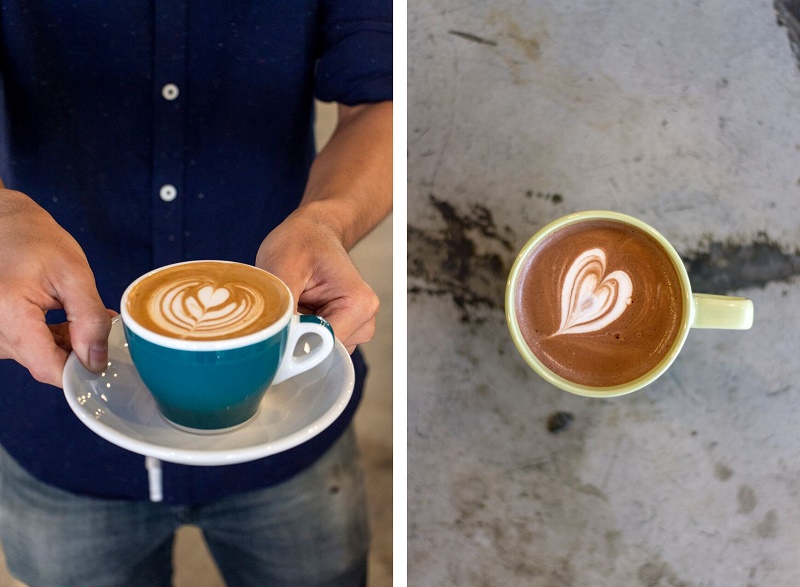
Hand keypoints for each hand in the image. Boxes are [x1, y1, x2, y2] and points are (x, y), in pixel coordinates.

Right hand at [0, 189, 111, 386]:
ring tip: (84, 313)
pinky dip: (52, 337)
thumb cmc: (33, 240)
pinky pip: (30, 347)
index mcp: (8, 316)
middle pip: (45, 364)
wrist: (3, 223)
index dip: (82, 370)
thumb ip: (88, 319)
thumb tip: (96, 361)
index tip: (108, 357)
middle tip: (103, 323)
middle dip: (79, 350)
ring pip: (39, 357)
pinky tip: (68, 318)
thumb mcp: (73, 273)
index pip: (49, 369)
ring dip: (67, 343)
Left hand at [255, 206, 379, 353]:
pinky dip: (302, 332)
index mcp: (359, 305)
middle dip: (296, 337)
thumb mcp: (283, 267)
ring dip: (298, 334)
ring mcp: (355, 327)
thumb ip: (281, 307)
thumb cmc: (301, 241)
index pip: (325, 346)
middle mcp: (364, 320)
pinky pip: (317, 344)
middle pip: (323, 353)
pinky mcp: (343, 329)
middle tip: (283, 306)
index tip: (274, 327)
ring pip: (319, 352)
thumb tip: (276, 343)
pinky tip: (299, 308)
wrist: (312, 231)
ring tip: (294, 302)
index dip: (294, 342)